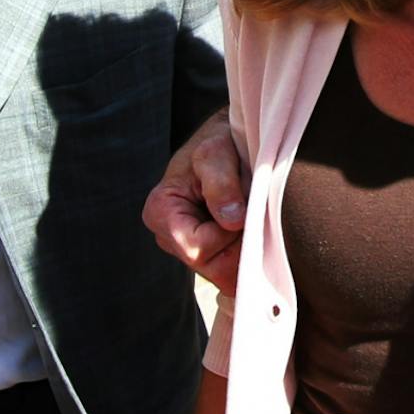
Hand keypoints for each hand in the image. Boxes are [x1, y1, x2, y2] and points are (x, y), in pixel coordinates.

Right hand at [143, 106, 247, 294]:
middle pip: (214, 267)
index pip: (197, 249)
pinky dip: (248, 251)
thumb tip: (231, 220)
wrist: (229, 140)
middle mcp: (169, 236)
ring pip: (226, 272)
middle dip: (240, 243)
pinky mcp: (209, 253)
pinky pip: (233, 269)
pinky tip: (252, 228)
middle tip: (252, 211)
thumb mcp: (216, 153)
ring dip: (247, 246)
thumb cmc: (217, 142)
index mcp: (161, 212)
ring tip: (250, 214)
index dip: (227, 234)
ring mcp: (189, 248)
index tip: (242, 208)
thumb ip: (221, 183)